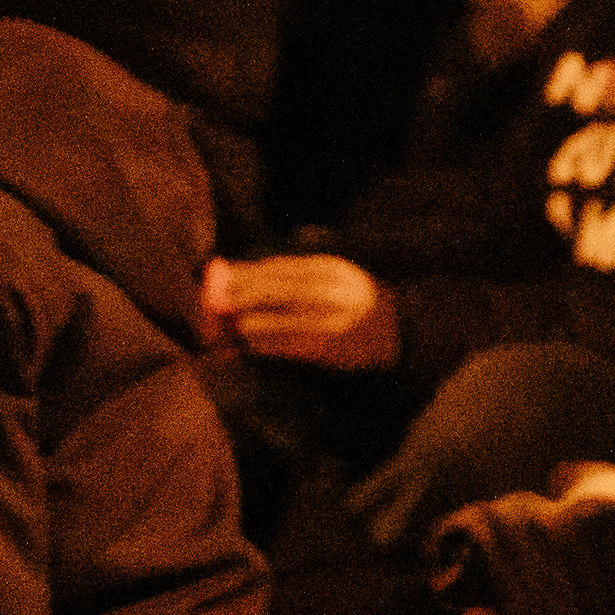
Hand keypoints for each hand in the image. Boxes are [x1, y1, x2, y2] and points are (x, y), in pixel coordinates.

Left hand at [203, 254, 399, 369]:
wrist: (396, 335)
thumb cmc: (353, 304)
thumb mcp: (329, 280)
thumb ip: (290, 275)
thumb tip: (236, 271)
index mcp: (333, 269)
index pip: (283, 268)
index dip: (249, 272)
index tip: (223, 277)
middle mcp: (334, 291)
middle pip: (278, 290)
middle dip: (243, 296)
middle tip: (218, 302)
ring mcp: (332, 319)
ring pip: (279, 318)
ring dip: (249, 323)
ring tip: (232, 325)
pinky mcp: (328, 346)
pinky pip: (287, 345)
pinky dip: (264, 345)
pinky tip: (251, 345)